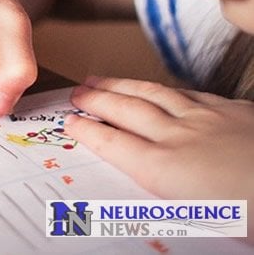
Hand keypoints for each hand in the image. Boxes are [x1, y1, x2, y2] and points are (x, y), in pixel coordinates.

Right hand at [65, 76, 253, 207]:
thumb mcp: (203, 225)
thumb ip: (167, 205)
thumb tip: (140, 206)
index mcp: (167, 171)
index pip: (113, 144)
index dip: (87, 130)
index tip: (69, 122)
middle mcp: (181, 138)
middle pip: (127, 111)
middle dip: (97, 99)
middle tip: (77, 92)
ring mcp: (208, 119)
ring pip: (154, 95)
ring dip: (123, 86)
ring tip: (102, 79)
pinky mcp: (235, 111)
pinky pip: (190, 93)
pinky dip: (166, 89)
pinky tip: (162, 88)